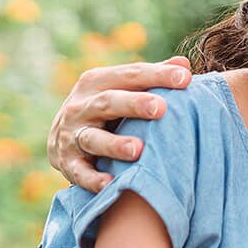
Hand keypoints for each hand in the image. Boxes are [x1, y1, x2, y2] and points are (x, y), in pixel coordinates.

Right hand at [48, 57, 191, 190]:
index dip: (158, 75)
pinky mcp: (67, 163)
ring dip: (114, 144)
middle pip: (109, 102)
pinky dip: (92, 178)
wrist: (61, 139)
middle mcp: (81, 106)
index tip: (186, 78)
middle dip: (134, 104)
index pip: (130, 74)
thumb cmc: (107, 109)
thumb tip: (184, 63)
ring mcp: (71, 135)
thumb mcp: (123, 88)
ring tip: (138, 150)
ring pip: (92, 138)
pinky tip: (109, 183)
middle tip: (161, 108)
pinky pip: (79, 172)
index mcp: (97, 82)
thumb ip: (151, 78)